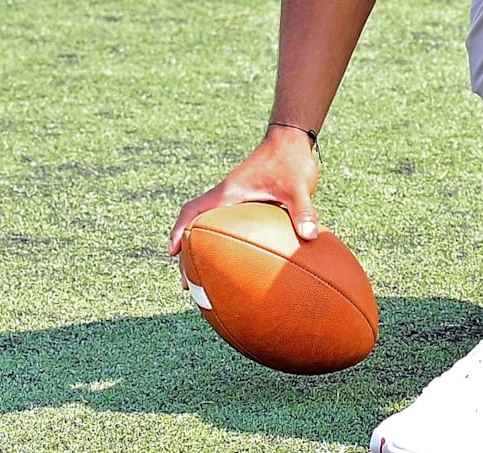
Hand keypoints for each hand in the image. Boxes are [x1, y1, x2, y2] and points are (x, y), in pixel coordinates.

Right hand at [169, 126, 320, 268]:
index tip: (172, 253)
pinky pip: (230, 226)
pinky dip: (227, 243)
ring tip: (206, 279)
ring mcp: (236, 200)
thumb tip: (310, 237)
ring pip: (209, 226)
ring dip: (203, 249)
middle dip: (187, 251)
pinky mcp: (248, 202)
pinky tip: (240, 264)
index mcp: (229, 193)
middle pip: (195, 225)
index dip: (179, 231)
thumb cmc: (291, 159)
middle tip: (188, 282)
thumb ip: (304, 211)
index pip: (193, 211)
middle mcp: (227, 197)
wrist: (293, 141)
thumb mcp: (299, 186)